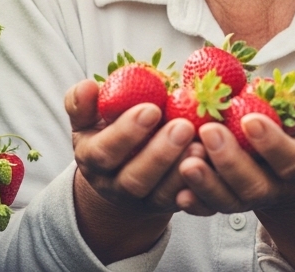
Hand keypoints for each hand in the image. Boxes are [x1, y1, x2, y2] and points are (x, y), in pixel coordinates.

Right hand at [65, 79, 205, 261]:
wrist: (119, 169)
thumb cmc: (106, 130)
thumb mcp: (88, 118)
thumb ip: (83, 103)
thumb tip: (87, 87)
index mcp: (92, 160)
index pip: (105, 151)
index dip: (127, 133)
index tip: (151, 109)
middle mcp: (114, 185)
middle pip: (134, 178)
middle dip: (159, 154)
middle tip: (183, 126)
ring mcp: (142, 200)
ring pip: (161, 194)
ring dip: (181, 170)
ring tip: (201, 145)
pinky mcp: (168, 206)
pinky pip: (184, 202)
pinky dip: (200, 186)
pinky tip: (212, 163)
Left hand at [175, 82, 294, 216]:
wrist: (290, 174)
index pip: (290, 159)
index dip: (271, 142)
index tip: (249, 118)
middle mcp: (275, 188)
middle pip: (254, 185)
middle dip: (230, 160)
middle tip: (209, 131)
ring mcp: (248, 200)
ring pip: (228, 200)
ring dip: (206, 183)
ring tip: (186, 159)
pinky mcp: (225, 204)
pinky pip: (209, 209)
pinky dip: (194, 202)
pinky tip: (178, 190)